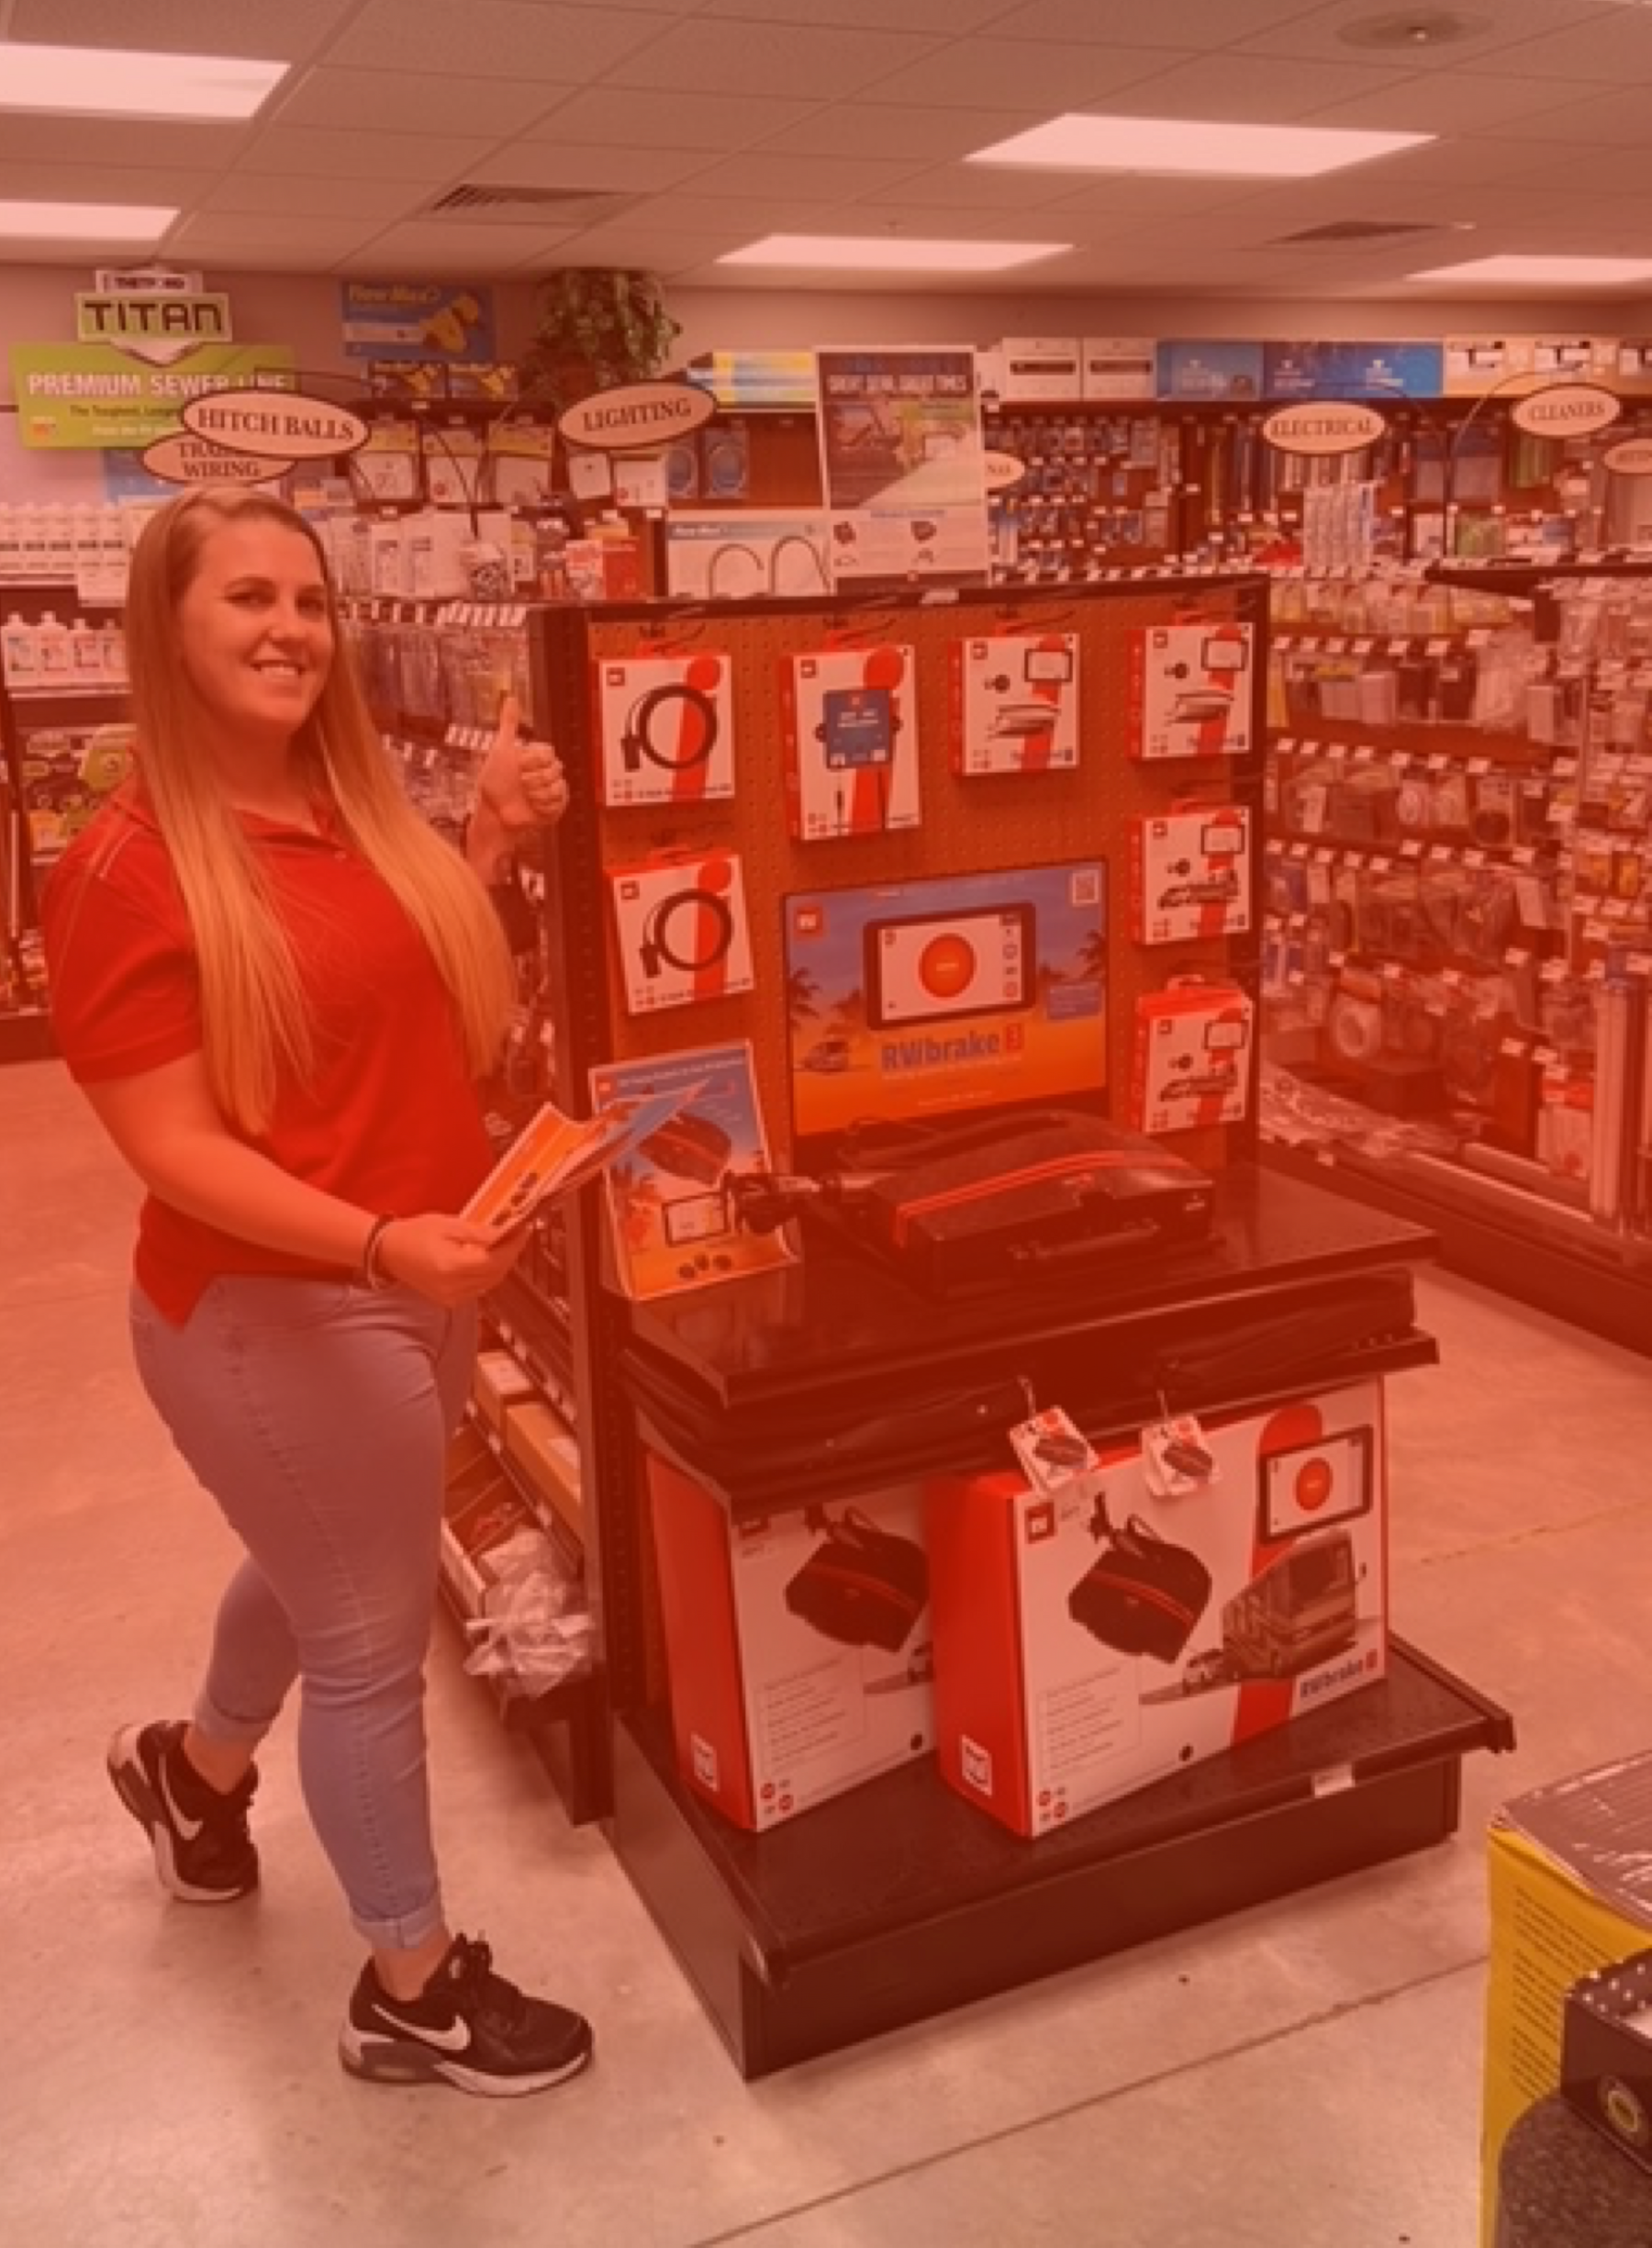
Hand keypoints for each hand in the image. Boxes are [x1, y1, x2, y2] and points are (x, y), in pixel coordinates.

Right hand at [373, 1211, 528, 1306]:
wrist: (389, 1251)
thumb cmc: (415, 1234)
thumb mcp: (449, 1225)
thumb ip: (480, 1233)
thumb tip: (506, 1232)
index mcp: (451, 1267)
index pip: (494, 1260)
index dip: (513, 1245)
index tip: (523, 1229)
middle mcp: (452, 1287)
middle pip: (495, 1274)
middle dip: (510, 1253)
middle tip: (517, 1234)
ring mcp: (450, 1297)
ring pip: (490, 1283)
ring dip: (501, 1265)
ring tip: (505, 1244)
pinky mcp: (449, 1301)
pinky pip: (478, 1289)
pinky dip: (488, 1275)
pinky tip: (488, 1259)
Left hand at [477, 694, 569, 837]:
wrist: (494, 810)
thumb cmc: (495, 780)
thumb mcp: (501, 748)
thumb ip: (509, 723)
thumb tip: (512, 698)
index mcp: (539, 758)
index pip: (548, 752)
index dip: (532, 760)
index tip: (518, 766)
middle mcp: (548, 772)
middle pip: (555, 769)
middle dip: (533, 778)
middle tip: (521, 783)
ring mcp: (553, 790)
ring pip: (557, 787)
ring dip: (537, 793)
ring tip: (526, 796)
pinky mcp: (556, 808)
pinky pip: (559, 803)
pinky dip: (543, 806)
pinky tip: (533, 807)